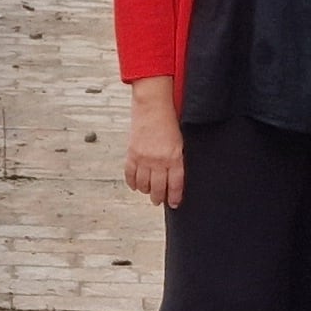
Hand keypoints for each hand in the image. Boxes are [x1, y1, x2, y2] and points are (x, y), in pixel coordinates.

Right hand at [125, 89, 185, 208]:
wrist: (153, 106)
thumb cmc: (169, 121)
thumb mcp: (179, 142)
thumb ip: (177, 160)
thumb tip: (174, 178)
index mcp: (174, 157)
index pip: (175, 184)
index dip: (175, 197)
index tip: (175, 203)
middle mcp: (159, 160)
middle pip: (158, 188)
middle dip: (159, 198)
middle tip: (159, 201)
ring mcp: (144, 158)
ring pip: (143, 184)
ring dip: (146, 191)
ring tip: (148, 192)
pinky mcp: (132, 154)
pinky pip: (130, 175)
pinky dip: (132, 183)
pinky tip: (136, 185)